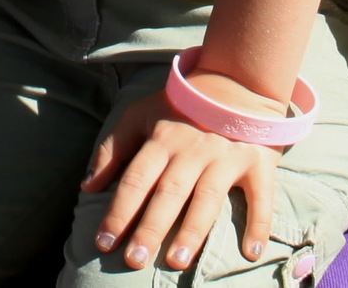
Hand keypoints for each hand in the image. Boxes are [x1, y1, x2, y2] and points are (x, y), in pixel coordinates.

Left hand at [81, 82, 278, 273]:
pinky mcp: (258, 163)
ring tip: (177, 262)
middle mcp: (193, 150)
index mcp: (162, 139)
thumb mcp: (140, 116)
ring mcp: (227, 157)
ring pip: (208, 197)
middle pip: (169, 192)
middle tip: (135, 260)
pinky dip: (258, 225)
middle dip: (151, 227)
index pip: (136, 179)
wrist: (236, 84)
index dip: (118, 211)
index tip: (103, 243)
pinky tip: (250, 253)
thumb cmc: (180, 109)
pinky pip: (260, 197)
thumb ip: (112, 149)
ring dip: (193, 230)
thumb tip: (87, 187)